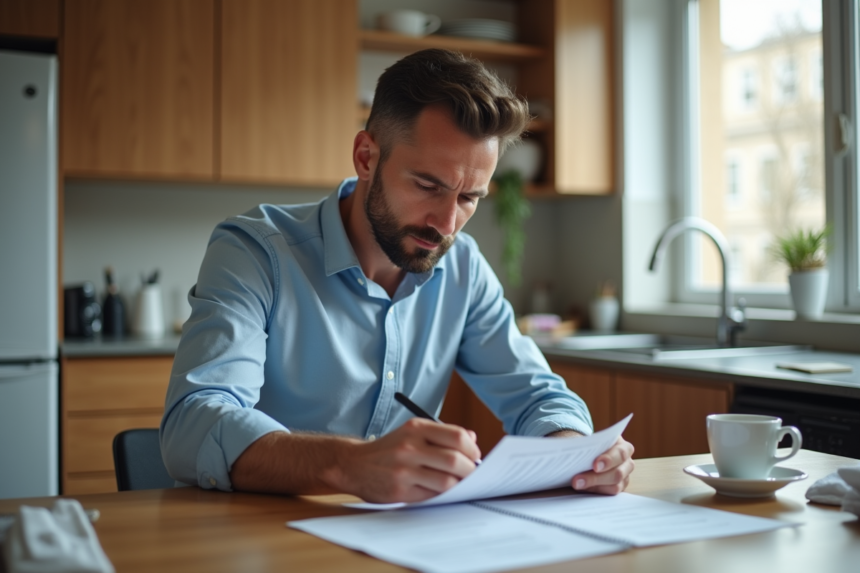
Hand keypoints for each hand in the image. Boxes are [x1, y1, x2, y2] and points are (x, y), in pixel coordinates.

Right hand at [336, 418, 481, 503]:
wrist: (353, 464)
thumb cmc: (390, 449)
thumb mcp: (412, 432)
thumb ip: (442, 434)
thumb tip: (473, 441)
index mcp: (416, 428)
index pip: (457, 437)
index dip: (472, 449)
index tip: (475, 457)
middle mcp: (410, 446)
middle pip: (454, 460)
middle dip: (470, 470)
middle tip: (473, 475)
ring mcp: (404, 469)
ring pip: (446, 481)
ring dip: (459, 485)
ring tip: (459, 484)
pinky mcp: (399, 490)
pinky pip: (432, 496)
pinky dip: (442, 495)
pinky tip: (442, 492)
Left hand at [571, 436, 634, 494]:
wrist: (593, 451)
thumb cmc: (593, 444)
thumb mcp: (592, 440)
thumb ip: (586, 445)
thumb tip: (573, 450)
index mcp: (623, 446)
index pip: (621, 453)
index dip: (609, 460)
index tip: (595, 465)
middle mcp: (627, 463)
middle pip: (618, 473)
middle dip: (596, 477)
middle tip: (577, 480)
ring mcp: (624, 477)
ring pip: (615, 486)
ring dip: (594, 486)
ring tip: (576, 484)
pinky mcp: (618, 487)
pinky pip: (610, 493)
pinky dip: (595, 490)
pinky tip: (583, 487)